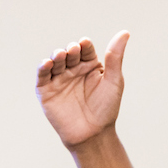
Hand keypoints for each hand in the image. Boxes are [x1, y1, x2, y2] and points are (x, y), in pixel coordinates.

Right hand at [36, 31, 129, 147]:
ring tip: (61, 54)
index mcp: (90, 66)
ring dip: (57, 56)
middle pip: (69, 54)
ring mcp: (59, 79)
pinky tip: (48, 64)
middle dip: (70, 50)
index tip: (85, 44)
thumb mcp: (113, 81)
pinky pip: (42, 76)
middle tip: (73, 50)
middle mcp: (74, 70)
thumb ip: (115, 57)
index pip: (86, 50)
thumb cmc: (106, 109)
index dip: (84, 46)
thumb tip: (125, 32)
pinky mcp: (46, 90)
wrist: (93, 135)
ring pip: (55, 62)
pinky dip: (43, 68)